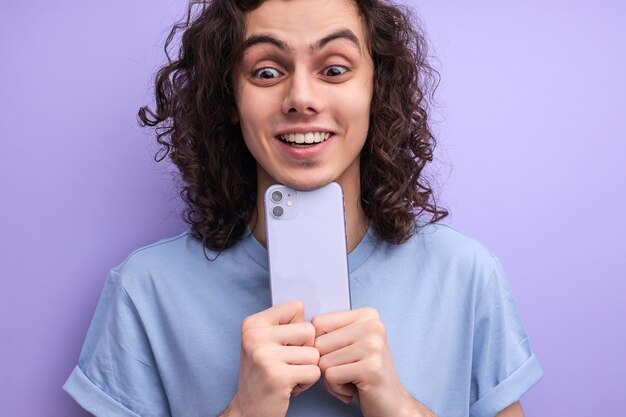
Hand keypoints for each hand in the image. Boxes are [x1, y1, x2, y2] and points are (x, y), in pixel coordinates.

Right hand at [226, 301, 320, 416]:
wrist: (248, 410)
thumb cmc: (265, 374)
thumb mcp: (267, 342)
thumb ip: (286, 324)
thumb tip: (316, 314)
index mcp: (253, 323)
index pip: (297, 307)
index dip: (298, 329)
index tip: (283, 345)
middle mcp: (255, 336)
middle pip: (309, 329)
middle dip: (306, 349)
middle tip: (287, 364)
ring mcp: (264, 356)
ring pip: (314, 353)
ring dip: (306, 368)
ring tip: (287, 375)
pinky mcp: (277, 376)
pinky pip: (314, 372)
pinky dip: (307, 382)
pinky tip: (289, 386)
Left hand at [313, 307, 423, 416]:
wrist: (391, 403)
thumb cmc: (364, 373)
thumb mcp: (349, 344)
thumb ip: (330, 331)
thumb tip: (302, 328)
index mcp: (367, 315)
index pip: (318, 322)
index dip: (321, 345)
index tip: (341, 356)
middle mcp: (373, 326)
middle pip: (319, 343)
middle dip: (325, 364)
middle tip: (347, 372)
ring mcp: (373, 346)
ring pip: (323, 361)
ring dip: (331, 379)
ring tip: (352, 380)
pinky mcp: (371, 368)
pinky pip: (330, 376)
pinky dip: (336, 388)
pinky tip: (354, 388)